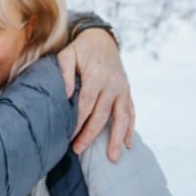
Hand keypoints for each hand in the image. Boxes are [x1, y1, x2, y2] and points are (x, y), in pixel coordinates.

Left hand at [57, 28, 134, 161]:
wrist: (102, 38)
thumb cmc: (81, 49)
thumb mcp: (67, 54)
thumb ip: (64, 72)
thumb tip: (66, 95)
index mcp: (96, 76)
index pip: (86, 104)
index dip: (78, 122)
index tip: (69, 136)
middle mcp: (112, 84)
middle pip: (102, 115)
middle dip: (90, 134)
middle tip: (78, 150)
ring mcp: (122, 89)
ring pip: (121, 117)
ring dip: (116, 138)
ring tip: (112, 157)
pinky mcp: (127, 91)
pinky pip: (131, 112)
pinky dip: (130, 128)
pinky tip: (127, 143)